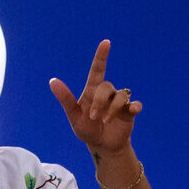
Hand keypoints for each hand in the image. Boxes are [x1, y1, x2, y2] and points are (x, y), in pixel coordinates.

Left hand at [48, 39, 142, 157]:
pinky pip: (136, 104)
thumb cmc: (86, 129)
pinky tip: (131, 111)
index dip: (101, 56)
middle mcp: (107, 93)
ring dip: (113, 109)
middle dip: (100, 102)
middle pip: (106, 86)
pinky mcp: (130, 111)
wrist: (101, 145)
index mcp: (93, 91)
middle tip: (93, 117)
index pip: (97, 70)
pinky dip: (134, 106)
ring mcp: (119, 102)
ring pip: (121, 95)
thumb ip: (65, 99)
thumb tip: (52, 80)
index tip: (106, 42)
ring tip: (105, 122)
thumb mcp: (73, 116)